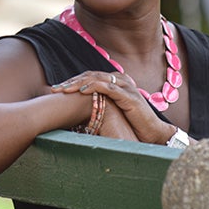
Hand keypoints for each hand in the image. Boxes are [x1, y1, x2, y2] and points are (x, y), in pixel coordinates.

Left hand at [51, 71, 172, 143]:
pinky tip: (82, 92)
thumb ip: (100, 106)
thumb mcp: (113, 112)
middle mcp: (120, 80)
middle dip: (71, 82)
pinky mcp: (129, 96)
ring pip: (97, 79)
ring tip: (64, 90)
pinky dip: (94, 87)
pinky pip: (108, 88)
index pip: (90, 77)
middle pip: (90, 75)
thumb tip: (79, 111)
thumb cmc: (132, 124)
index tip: (56, 89)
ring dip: (78, 83)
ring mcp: (125, 86)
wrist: (153, 133)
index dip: (73, 82)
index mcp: (115, 82)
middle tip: (54, 89)